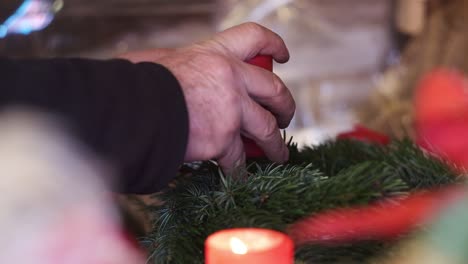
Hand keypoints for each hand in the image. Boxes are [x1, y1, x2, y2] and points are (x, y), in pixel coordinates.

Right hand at [121, 23, 294, 172]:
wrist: (133, 111)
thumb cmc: (140, 85)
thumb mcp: (162, 61)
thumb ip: (176, 63)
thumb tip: (163, 65)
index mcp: (216, 54)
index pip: (254, 38)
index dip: (273, 44)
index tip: (283, 56)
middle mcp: (232, 79)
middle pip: (275, 90)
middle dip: (286, 105)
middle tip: (285, 116)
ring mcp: (232, 110)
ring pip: (267, 129)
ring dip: (275, 145)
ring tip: (278, 155)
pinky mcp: (223, 139)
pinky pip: (238, 158)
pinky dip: (239, 169)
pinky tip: (240, 174)